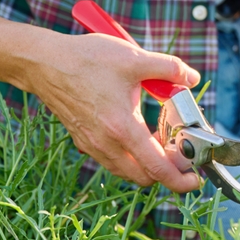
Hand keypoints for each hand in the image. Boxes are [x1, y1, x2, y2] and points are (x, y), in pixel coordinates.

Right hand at [26, 32, 202, 192]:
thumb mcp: (135, 58)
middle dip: (167, 172)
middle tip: (181, 152)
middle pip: (144, 176)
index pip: (157, 168)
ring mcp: (93, 145)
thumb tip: (193, 78)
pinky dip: (130, 156)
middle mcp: (106, 144)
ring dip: (147, 164)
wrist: (44, 63)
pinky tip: (137, 132)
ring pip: (127, 170)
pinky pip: (113, 160)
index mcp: (122, 128)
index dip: (180, 180)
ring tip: (161, 141)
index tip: (195, 180)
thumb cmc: (86, 59)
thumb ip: (169, 68)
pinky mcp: (84, 141)